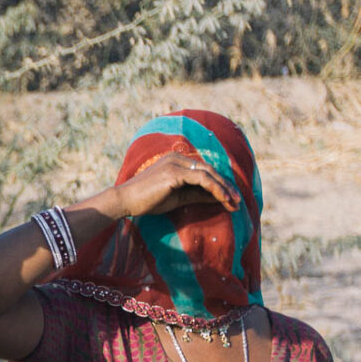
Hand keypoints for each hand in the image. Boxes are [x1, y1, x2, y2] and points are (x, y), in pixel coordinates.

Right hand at [111, 152, 241, 217]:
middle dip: (226, 186)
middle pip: (210, 170)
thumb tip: (218, 198)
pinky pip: (203, 180)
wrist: (125, 201)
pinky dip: (216, 190)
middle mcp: (177, 158)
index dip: (220, 184)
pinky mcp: (175, 173)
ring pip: (209, 174)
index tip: (230, 198)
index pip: (204, 170)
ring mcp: (176, 164)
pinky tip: (223, 199)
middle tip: (237, 201)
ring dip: (224, 189)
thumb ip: (197, 194)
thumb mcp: (177, 198)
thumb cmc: (146, 201)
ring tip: (234, 203)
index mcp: (176, 161)